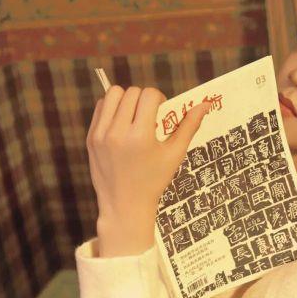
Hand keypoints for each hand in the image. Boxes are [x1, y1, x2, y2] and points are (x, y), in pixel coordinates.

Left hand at [86, 85, 210, 221]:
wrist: (125, 204)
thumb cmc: (154, 180)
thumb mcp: (175, 154)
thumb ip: (189, 126)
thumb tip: (205, 104)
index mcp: (141, 136)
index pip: (149, 95)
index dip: (159, 98)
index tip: (161, 111)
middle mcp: (118, 132)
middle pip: (132, 92)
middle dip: (144, 99)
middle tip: (150, 115)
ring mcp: (101, 134)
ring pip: (113, 94)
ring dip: (126, 99)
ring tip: (134, 115)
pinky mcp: (91, 138)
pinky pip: (101, 107)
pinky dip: (112, 108)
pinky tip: (122, 123)